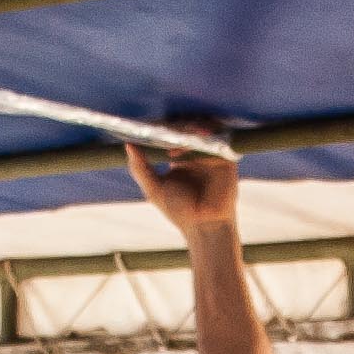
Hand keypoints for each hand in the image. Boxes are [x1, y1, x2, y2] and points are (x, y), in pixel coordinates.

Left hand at [124, 125, 239, 233]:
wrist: (203, 226)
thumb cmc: (179, 211)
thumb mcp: (153, 189)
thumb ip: (139, 168)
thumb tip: (128, 145)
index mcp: (180, 156)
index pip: (171, 135)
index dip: (161, 128)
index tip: (148, 126)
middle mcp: (196, 153)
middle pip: (187, 128)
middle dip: (175, 126)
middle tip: (162, 129)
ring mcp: (211, 154)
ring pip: (202, 129)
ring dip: (188, 129)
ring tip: (175, 138)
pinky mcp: (225, 159)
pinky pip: (217, 139)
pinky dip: (204, 137)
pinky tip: (190, 143)